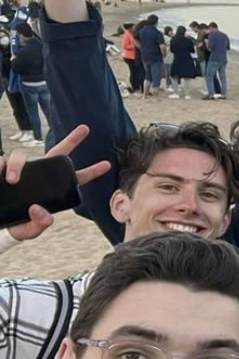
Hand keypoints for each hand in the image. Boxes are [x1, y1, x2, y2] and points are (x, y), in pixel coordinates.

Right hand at [3, 125, 110, 241]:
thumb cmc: (17, 225)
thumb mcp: (29, 229)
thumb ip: (39, 224)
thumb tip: (41, 211)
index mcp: (52, 188)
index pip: (74, 178)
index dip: (90, 172)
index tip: (107, 164)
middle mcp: (39, 175)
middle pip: (58, 152)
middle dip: (72, 140)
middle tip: (85, 129)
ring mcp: (22, 170)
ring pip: (21, 155)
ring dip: (17, 165)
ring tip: (12, 180)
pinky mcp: (2, 169)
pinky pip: (1, 161)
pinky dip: (2, 165)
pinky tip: (1, 174)